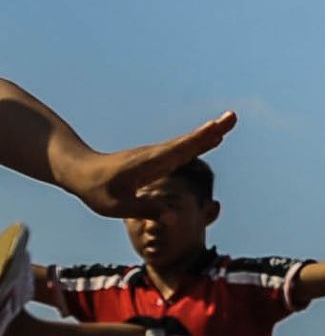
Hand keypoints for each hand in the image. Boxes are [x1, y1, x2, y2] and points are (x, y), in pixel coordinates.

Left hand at [64, 112, 237, 219]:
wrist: (81, 170)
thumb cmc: (96, 190)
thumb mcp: (116, 206)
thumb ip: (145, 210)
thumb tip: (173, 219)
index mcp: (148, 163)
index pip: (178, 150)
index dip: (198, 140)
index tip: (217, 129)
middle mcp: (157, 155)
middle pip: (188, 142)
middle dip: (211, 130)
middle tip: (233, 116)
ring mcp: (158, 155)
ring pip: (188, 143)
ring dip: (210, 133)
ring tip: (229, 124)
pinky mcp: (158, 158)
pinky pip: (184, 149)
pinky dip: (201, 141)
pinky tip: (212, 139)